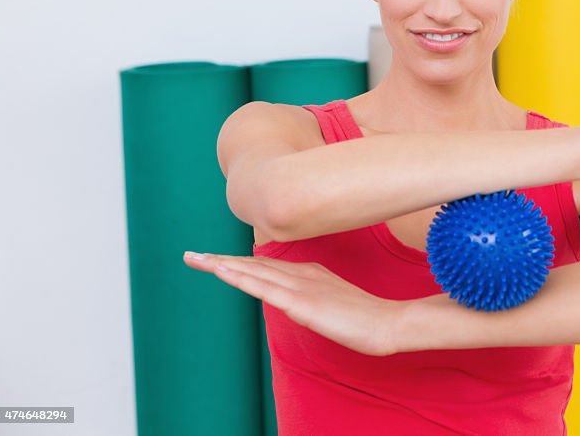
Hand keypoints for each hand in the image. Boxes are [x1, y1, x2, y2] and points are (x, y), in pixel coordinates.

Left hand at [182, 251, 403, 355]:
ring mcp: (300, 287)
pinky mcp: (301, 303)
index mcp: (309, 273)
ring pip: (253, 272)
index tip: (216, 261)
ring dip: (222, 265)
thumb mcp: (335, 302)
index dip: (239, 262)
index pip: (266, 266)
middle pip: (253, 264)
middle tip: (191, 256)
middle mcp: (301, 274)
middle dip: (221, 261)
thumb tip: (298, 298)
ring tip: (196, 260)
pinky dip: (240, 278)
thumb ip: (316, 295)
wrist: (388, 322)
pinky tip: (222, 273)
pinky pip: (263, 288)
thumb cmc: (366, 317)